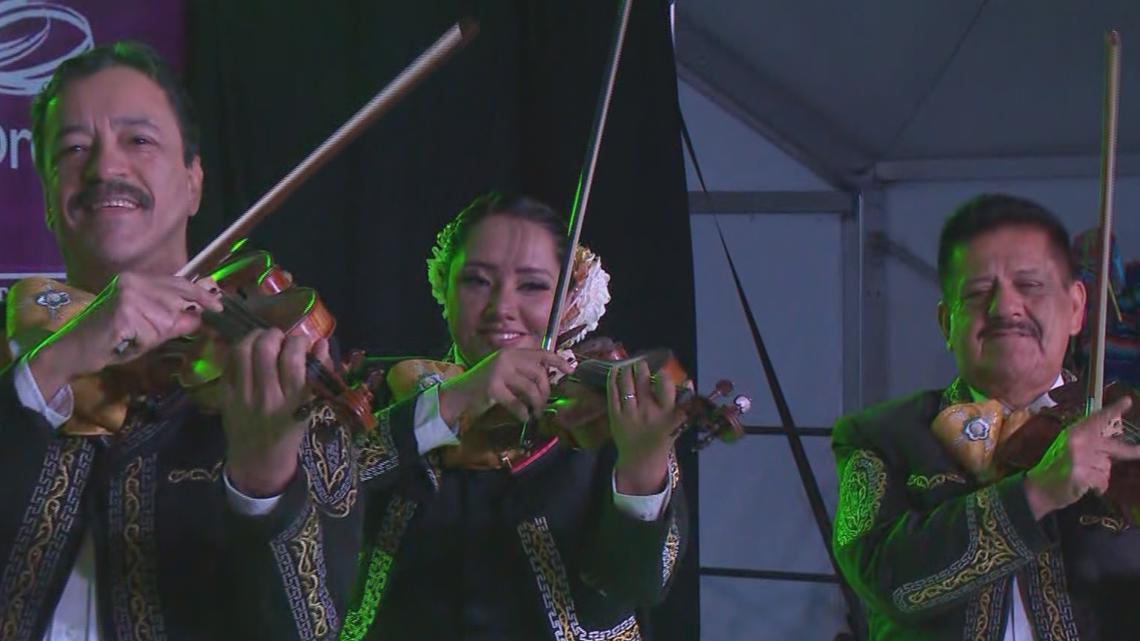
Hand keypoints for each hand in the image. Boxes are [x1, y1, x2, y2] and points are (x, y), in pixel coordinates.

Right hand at [28, 273, 221, 398]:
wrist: (76, 350)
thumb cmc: (114, 338)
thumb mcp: (150, 326)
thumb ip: (175, 320)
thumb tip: (202, 316)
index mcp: (139, 279)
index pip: (179, 282)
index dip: (200, 295)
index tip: (218, 305)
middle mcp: (133, 281)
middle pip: (176, 302)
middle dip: (170, 322)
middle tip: (150, 333)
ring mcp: (127, 296)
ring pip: (166, 321)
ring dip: (153, 335)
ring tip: (132, 336)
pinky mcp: (123, 314)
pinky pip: (151, 333)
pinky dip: (143, 342)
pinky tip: (126, 340)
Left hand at [222, 328, 328, 496]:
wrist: (259, 460)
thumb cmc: (290, 431)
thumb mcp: (310, 407)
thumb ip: (317, 374)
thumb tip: (320, 342)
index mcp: (293, 401)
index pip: (293, 357)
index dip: (299, 341)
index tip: (302, 342)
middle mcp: (266, 397)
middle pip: (264, 349)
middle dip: (274, 335)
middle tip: (279, 338)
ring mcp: (242, 396)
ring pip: (242, 350)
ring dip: (254, 337)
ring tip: (262, 339)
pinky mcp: (225, 396)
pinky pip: (229, 363)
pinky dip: (240, 351)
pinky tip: (248, 353)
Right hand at [438, 348, 573, 427]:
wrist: (459, 394)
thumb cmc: (484, 386)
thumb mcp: (505, 372)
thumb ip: (523, 372)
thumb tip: (548, 381)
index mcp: (511, 353)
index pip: (541, 353)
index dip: (558, 360)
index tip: (571, 370)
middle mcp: (506, 358)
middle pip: (539, 374)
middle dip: (545, 392)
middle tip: (542, 405)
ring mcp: (499, 371)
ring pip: (530, 388)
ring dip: (536, 404)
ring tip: (534, 413)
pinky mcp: (492, 387)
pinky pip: (516, 402)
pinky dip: (522, 413)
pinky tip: (523, 418)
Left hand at [609, 360, 684, 494]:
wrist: (640, 460)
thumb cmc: (662, 439)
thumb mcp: (677, 424)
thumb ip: (683, 404)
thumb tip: (689, 382)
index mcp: (667, 415)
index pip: (666, 391)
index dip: (663, 377)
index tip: (661, 370)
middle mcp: (648, 413)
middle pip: (644, 384)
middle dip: (642, 370)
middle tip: (641, 363)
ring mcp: (630, 415)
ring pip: (627, 386)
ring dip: (627, 372)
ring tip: (628, 366)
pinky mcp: (615, 417)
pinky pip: (613, 394)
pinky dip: (614, 381)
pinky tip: (615, 372)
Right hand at [1025, 395, 1139, 518]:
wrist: (1038, 490)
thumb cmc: (1054, 469)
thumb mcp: (1068, 449)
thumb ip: (1089, 444)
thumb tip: (1115, 445)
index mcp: (1074, 433)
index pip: (1097, 419)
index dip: (1113, 410)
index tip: (1128, 400)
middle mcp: (1078, 442)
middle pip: (1112, 446)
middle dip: (1129, 451)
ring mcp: (1080, 459)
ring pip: (1108, 466)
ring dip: (1102, 474)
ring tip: (1086, 478)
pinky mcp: (1082, 476)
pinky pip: (1103, 481)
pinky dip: (1099, 487)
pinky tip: (1087, 488)